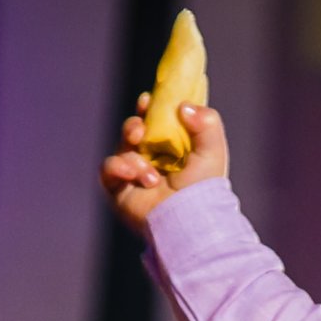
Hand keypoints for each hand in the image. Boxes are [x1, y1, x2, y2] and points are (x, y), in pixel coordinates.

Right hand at [100, 99, 230, 239]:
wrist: (188, 219)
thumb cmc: (204, 189)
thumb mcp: (213, 150)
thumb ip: (207, 122)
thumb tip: (183, 106)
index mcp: (173, 149)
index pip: (156, 121)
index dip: (149, 108)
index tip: (148, 101)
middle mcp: (152, 160)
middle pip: (133, 130)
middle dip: (133, 126)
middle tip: (141, 132)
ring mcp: (134, 175)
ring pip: (121, 149)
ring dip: (133, 158)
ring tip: (151, 176)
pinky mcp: (119, 190)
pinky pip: (107, 169)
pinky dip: (118, 168)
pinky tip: (137, 177)